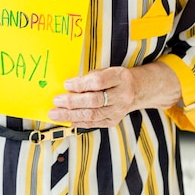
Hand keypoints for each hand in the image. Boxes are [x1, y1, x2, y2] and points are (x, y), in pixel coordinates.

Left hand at [48, 62, 181, 127]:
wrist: (139, 89)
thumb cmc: (117, 77)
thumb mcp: (107, 70)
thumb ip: (90, 78)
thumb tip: (68, 87)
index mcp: (120, 77)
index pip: (98, 82)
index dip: (81, 84)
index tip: (66, 84)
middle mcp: (122, 95)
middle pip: (94, 101)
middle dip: (72, 102)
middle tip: (56, 101)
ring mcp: (119, 110)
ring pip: (92, 115)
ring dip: (71, 115)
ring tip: (55, 114)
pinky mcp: (114, 120)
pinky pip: (94, 123)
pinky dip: (79, 122)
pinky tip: (67, 120)